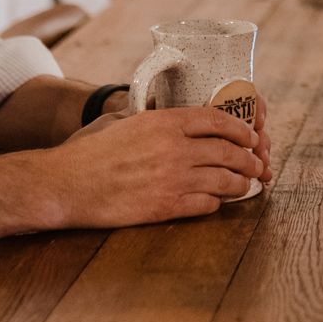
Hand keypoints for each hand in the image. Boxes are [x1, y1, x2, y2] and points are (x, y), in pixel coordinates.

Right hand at [51, 106, 269, 226]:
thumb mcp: (122, 120)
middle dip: (248, 159)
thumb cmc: (89, 151)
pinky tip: (215, 203)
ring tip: (243, 185)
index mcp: (165, 122)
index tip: (251, 136)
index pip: (218, 121)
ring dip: (239, 184)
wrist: (67, 184)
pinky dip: (216, 204)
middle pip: (228, 152)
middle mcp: (175, 148)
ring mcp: (172, 179)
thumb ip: (150, 117)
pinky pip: (206, 206)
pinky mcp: (166, 207)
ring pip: (224, 181)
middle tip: (255, 164)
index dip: (242, 130)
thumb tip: (167, 115)